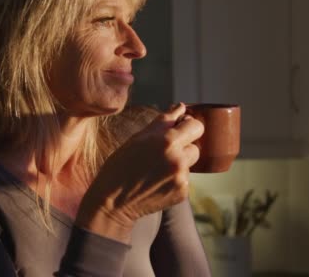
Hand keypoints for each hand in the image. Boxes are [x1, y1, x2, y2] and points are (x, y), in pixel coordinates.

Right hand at [76, 103, 203, 241]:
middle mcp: (178, 159)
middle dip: (185, 145)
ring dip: (180, 163)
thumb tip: (182, 107)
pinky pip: (185, 179)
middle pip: (196, 145)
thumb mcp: (138, 138)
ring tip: (157, 169)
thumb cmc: (120, 166)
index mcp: (166, 141)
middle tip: (165, 151)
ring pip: (190, 162)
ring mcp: (181, 177)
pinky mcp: (182, 192)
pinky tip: (157, 182)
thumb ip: (164, 121)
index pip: (196, 126)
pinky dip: (175, 179)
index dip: (188, 126)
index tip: (180, 129)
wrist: (112, 202)